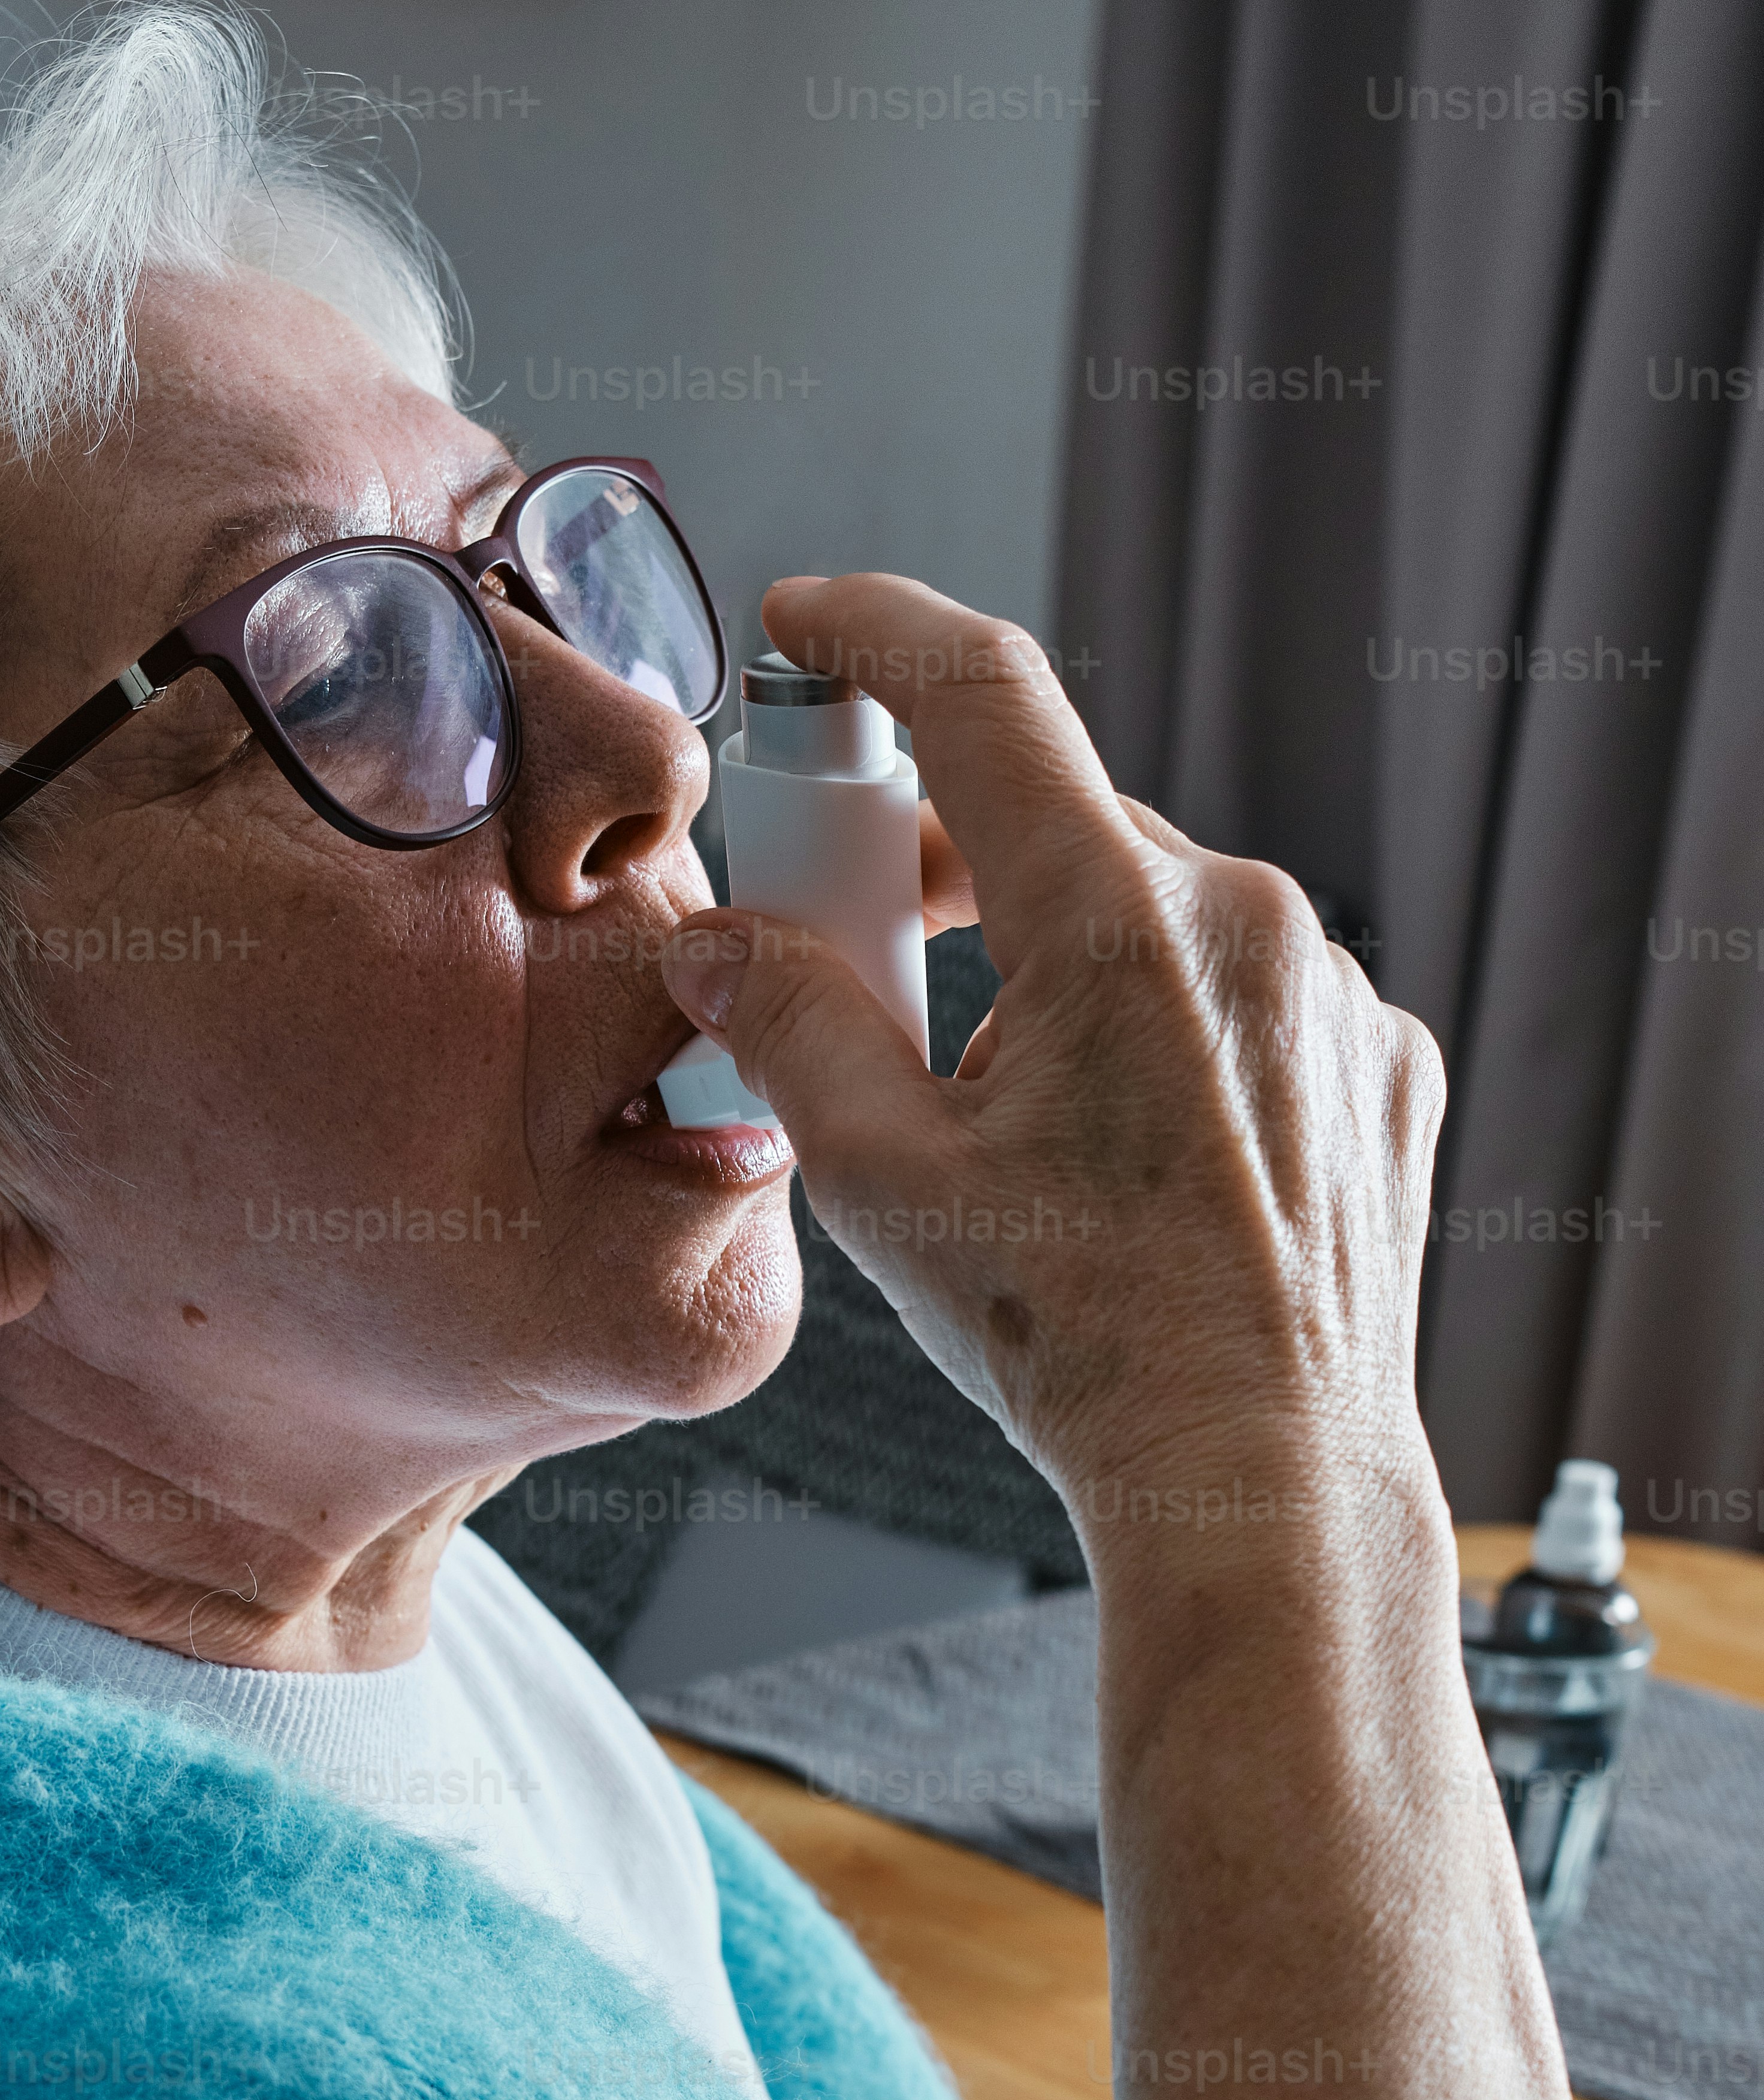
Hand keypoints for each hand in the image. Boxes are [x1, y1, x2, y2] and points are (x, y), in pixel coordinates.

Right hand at [663, 572, 1447, 1551]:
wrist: (1255, 1478)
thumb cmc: (1075, 1346)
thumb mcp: (879, 1182)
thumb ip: (789, 1027)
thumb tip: (721, 949)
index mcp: (1114, 923)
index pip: (983, 694)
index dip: (879, 632)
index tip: (813, 621)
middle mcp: (1245, 920)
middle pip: (1058, 828)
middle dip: (946, 875)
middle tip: (859, 962)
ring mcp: (1329, 992)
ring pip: (1151, 922)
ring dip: (1060, 978)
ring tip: (1010, 1128)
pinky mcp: (1378, 1064)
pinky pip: (1245, 1001)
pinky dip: (1165, 1043)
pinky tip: (1126, 1163)